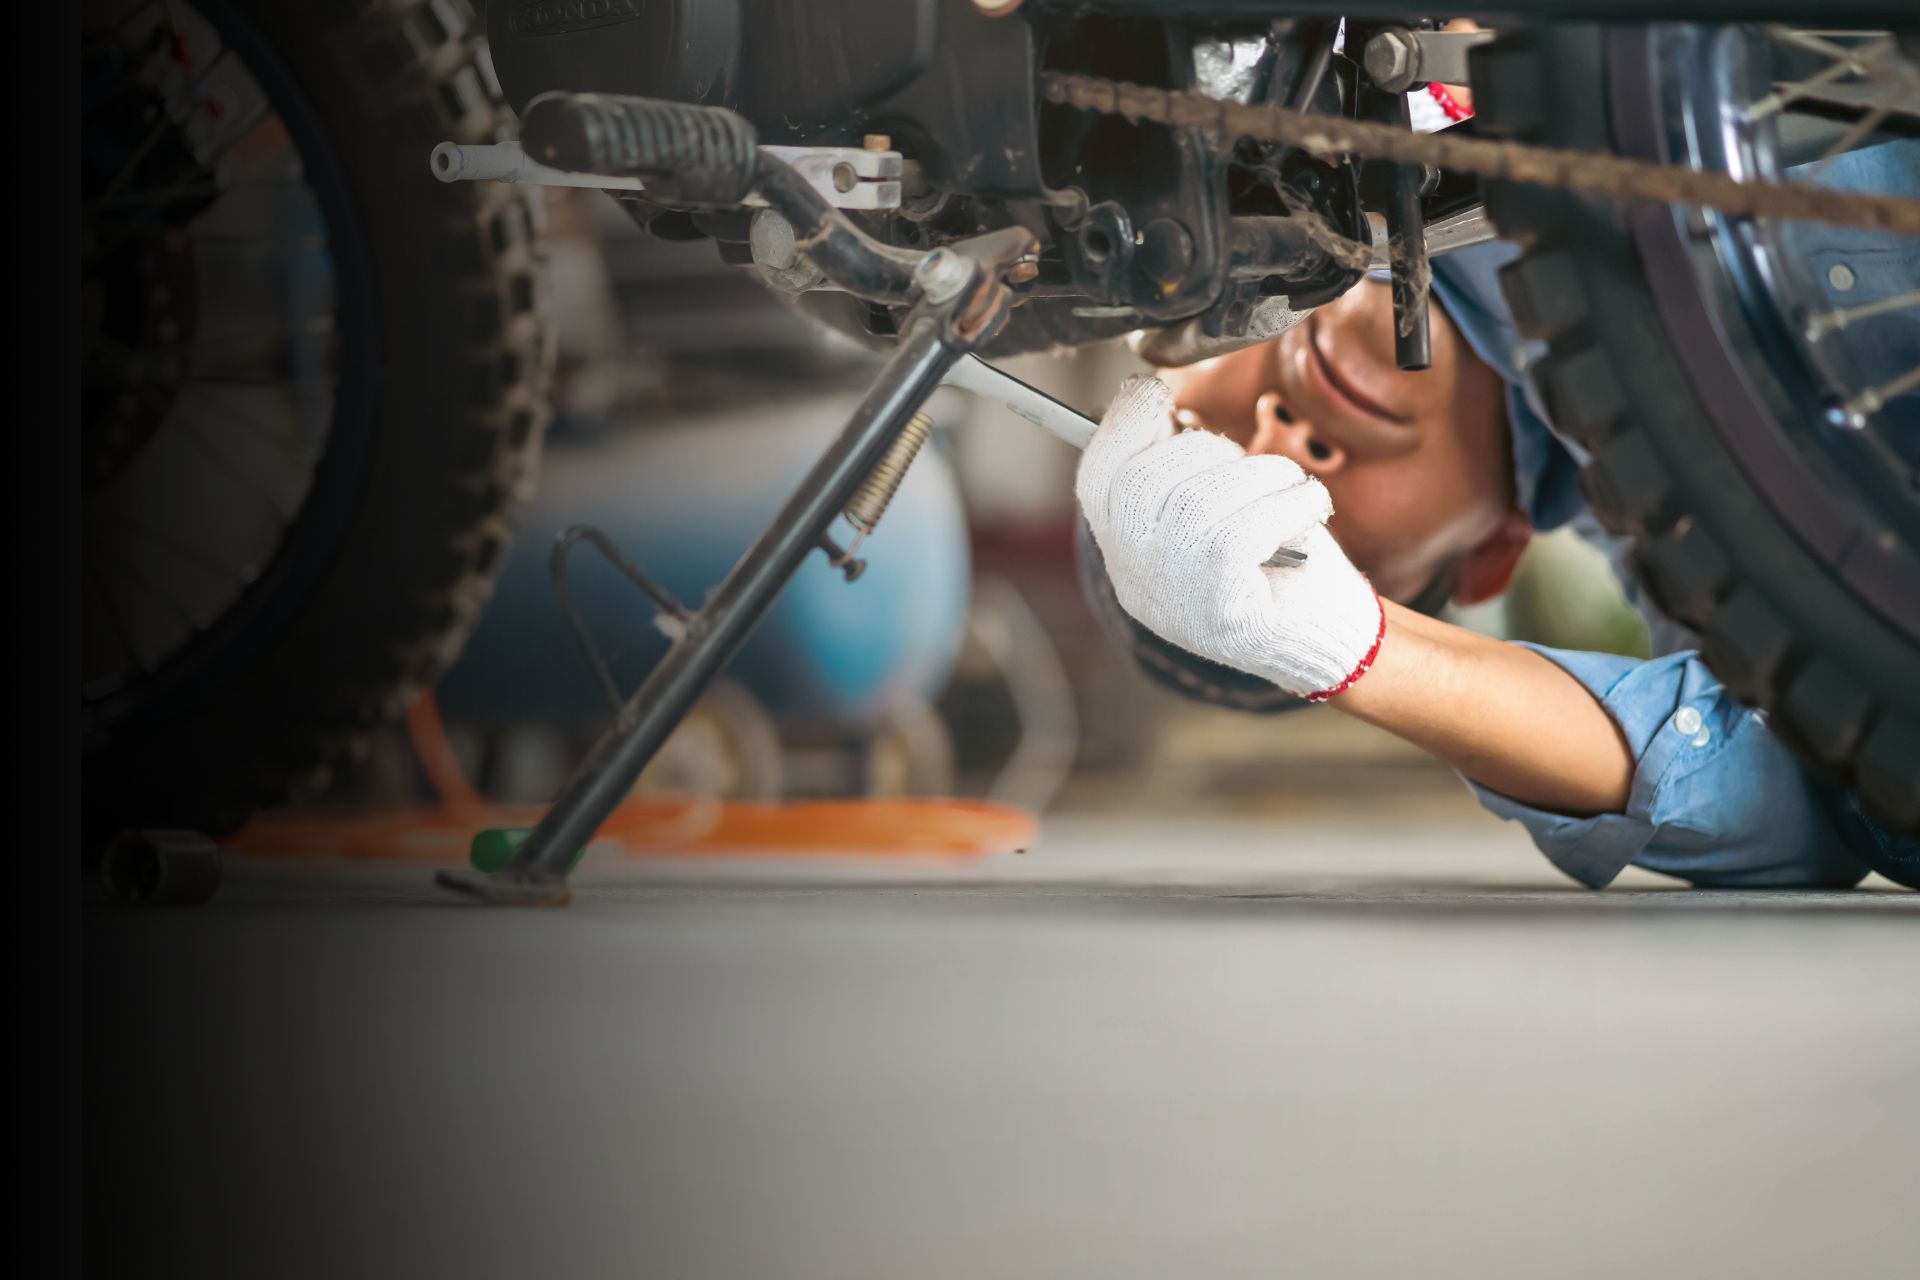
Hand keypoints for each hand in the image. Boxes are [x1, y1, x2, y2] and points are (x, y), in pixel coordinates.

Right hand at [1076, 375, 1383, 699]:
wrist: (1323, 635)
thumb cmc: (1272, 558)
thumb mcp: (1210, 504)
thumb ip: (1174, 464)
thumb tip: (1146, 396)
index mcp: (1124, 548)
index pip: (1099, 474)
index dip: (1122, 424)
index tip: (1155, 394)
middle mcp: (1134, 577)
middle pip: (1145, 478)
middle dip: (1211, 451)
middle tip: (1260, 470)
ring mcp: (1172, 597)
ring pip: (1200, 498)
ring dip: (1264, 476)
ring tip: (1293, 490)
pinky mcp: (1219, 610)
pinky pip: (1242, 530)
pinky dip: (1290, 504)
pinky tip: (1311, 508)